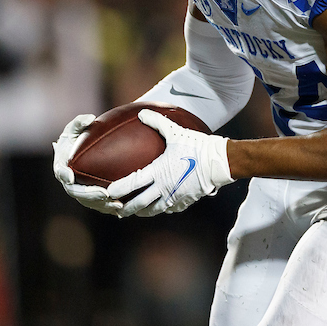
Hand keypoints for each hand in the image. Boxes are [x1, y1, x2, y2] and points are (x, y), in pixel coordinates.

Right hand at [52, 114, 121, 215]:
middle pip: (77, 192)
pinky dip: (109, 207)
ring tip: (117, 204)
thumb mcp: (75, 128)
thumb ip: (79, 122)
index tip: (71, 176)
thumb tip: (89, 118)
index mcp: (62, 166)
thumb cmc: (76, 138)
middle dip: (90, 195)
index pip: (61, 172)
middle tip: (105, 194)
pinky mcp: (90, 199)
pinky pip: (99, 206)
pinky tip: (123, 207)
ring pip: (89, 202)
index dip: (65, 175)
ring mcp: (79, 192)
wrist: (80, 152)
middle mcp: (69, 183)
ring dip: (102, 205)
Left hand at [107, 110, 233, 217]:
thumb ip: (157, 122)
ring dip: (142, 212)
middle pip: (140, 203)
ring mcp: (175, 196)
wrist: (218, 162)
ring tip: (135, 213)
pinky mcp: (185, 201)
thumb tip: (141, 112)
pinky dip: (161, 209)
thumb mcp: (175, 132)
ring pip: (154, 210)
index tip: (108, 193)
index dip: (119, 189)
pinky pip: (169, 208)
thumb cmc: (196, 145)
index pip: (133, 183)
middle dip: (126, 208)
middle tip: (116, 210)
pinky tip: (159, 208)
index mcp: (159, 171)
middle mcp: (164, 187)